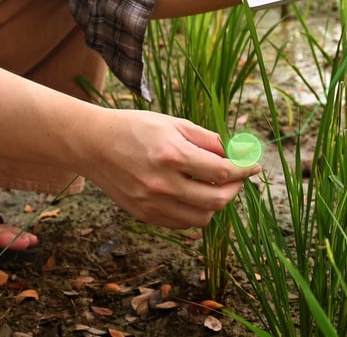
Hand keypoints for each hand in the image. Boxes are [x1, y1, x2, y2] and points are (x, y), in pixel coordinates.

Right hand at [78, 108, 260, 228]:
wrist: (93, 144)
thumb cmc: (135, 128)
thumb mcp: (173, 123)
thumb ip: (207, 140)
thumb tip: (236, 153)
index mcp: (172, 155)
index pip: (222, 171)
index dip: (244, 169)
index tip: (253, 166)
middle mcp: (163, 183)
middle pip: (217, 200)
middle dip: (235, 188)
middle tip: (237, 177)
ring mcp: (152, 203)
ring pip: (202, 218)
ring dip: (216, 204)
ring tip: (215, 186)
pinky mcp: (144, 215)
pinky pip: (182, 224)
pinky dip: (196, 212)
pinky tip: (195, 196)